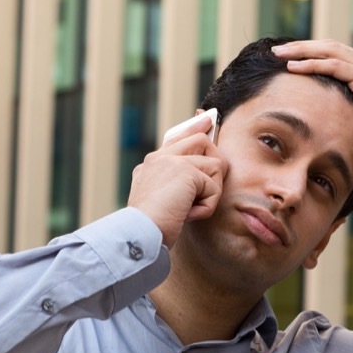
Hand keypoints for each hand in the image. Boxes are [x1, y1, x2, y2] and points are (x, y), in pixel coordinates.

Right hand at [128, 114, 226, 247]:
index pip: (177, 138)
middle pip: (202, 141)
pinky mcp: (186, 171)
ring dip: (210, 194)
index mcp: (151, 164)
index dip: (194, 128)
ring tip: (189, 209)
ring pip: (215, 166)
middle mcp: (160, 158)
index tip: (206, 119)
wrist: (138, 233)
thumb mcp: (160, 202)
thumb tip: (201, 179)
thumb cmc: (149, 227)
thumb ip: (175, 185)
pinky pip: (214, 187)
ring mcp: (172, 161)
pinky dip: (206, 207)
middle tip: (209, 189)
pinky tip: (188, 215)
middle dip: (215, 164)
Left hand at [271, 39, 352, 183]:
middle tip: (277, 51)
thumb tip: (323, 118)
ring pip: (329, 51)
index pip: (334, 54)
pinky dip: (313, 64)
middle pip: (329, 46)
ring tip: (279, 55)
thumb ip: (345, 110)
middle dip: (301, 47)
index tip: (287, 58)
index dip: (309, 53)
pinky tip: (294, 68)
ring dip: (302, 52)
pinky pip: (335, 66)